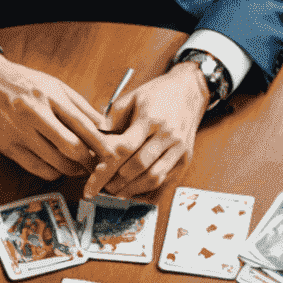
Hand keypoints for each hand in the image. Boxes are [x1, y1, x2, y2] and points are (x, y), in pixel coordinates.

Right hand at [0, 45, 110, 179]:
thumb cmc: (27, 84)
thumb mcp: (57, 87)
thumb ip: (81, 107)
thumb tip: (105, 128)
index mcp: (51, 96)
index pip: (83, 126)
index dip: (100, 145)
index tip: (112, 156)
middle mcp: (34, 114)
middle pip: (71, 147)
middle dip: (89, 162)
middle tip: (98, 168)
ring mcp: (19, 132)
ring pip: (55, 162)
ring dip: (73, 170)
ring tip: (81, 168)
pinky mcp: (8, 147)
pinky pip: (38, 169)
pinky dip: (54, 172)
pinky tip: (59, 167)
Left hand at [84, 66, 207, 198]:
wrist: (190, 90)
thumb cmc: (157, 94)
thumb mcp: (131, 98)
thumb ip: (111, 120)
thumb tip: (92, 142)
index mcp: (150, 118)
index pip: (125, 148)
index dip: (106, 168)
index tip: (92, 181)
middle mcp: (167, 135)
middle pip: (138, 167)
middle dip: (117, 181)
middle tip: (101, 187)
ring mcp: (179, 149)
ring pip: (153, 178)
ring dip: (132, 190)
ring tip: (115, 192)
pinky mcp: (185, 160)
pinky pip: (165, 183)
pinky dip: (148, 192)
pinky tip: (134, 192)